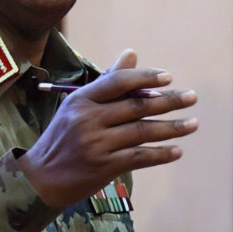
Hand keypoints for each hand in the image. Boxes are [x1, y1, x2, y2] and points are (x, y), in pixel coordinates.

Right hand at [19, 49, 198, 207]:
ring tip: (193, 124)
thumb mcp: (78, 106)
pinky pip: (139, 157)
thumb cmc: (63, 137)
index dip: (145, 78)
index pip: (118, 82)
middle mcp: (88, 119)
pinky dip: (160, 154)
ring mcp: (95, 144)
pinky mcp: (103, 167)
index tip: (169, 77)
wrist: (39, 179)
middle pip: (136, 106)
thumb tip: (131, 53)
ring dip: (172, 128)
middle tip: (192, 97)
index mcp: (81, 100)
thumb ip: (107, 82)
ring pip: (142, 132)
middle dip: (169, 101)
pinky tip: (177, 150)